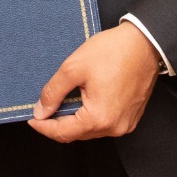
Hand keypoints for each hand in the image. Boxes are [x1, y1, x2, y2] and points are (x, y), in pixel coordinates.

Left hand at [28, 23, 160, 141]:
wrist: (145, 42)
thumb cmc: (113, 51)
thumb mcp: (74, 68)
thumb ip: (53, 92)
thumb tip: (40, 111)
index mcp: (99, 118)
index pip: (63, 133)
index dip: (43, 127)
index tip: (31, 118)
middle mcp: (114, 127)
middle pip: (77, 133)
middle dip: (58, 123)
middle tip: (43, 107)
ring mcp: (125, 124)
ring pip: (90, 129)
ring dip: (74, 119)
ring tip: (63, 101)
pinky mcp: (131, 116)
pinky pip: (105, 123)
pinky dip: (90, 116)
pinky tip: (83, 100)